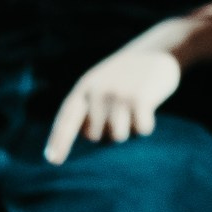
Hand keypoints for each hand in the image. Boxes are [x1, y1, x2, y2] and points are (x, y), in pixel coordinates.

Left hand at [44, 43, 182, 163]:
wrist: (158, 50)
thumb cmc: (126, 75)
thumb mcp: (100, 83)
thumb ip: (88, 107)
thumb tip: (88, 139)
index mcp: (84, 88)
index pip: (67, 119)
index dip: (59, 141)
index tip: (53, 161)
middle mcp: (98, 92)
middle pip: (95, 136)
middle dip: (107, 133)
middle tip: (121, 114)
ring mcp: (119, 95)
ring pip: (118, 136)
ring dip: (129, 130)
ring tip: (135, 111)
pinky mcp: (140, 99)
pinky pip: (140, 130)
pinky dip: (146, 126)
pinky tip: (149, 110)